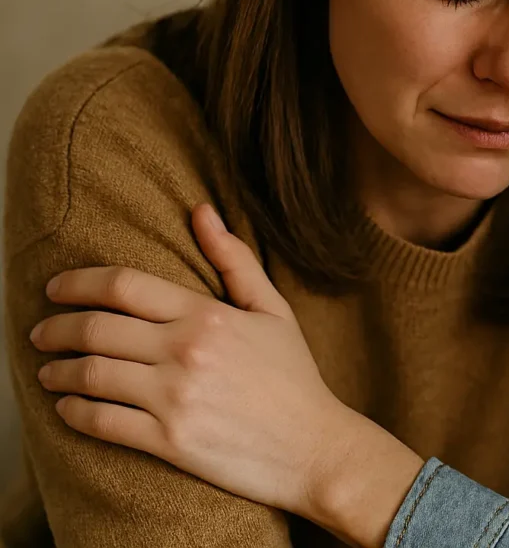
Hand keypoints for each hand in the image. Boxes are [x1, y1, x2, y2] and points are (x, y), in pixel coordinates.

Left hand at [31, 204, 423, 546]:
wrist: (314, 448)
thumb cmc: (295, 378)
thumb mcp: (274, 310)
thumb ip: (234, 261)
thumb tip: (201, 211)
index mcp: (209, 315)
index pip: (124, 286)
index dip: (78, 283)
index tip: (56, 288)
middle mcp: (187, 352)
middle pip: (97, 328)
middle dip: (55, 327)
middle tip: (42, 331)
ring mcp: (175, 398)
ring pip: (90, 375)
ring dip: (57, 371)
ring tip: (48, 370)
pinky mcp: (169, 440)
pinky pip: (102, 422)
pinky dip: (74, 412)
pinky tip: (67, 407)